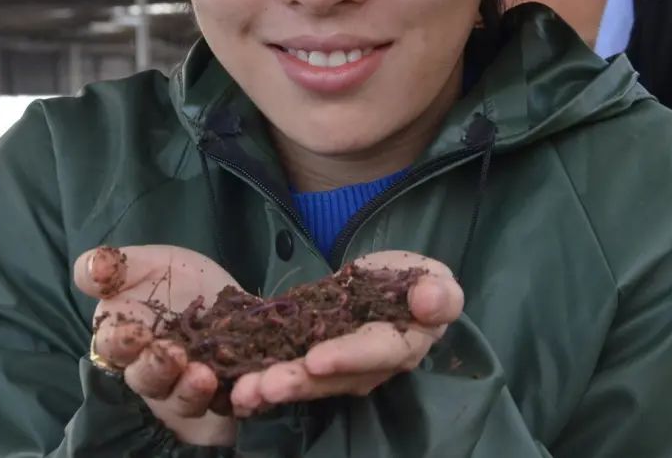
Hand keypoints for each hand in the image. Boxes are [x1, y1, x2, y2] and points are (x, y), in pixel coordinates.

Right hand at [73, 245, 237, 446]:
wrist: (220, 292)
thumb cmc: (171, 279)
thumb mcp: (143, 264)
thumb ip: (111, 267)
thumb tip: (93, 267)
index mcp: (126, 341)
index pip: (113, 348)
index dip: (121, 343)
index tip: (134, 332)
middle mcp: (153, 372)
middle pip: (148, 381)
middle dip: (158, 370)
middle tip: (173, 355)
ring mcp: (187, 387)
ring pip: (185, 400)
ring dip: (192, 392)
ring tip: (205, 376)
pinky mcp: (224, 395)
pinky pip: (230, 403)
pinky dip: (239, 399)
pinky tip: (249, 388)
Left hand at [229, 251, 463, 416]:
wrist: (392, 286)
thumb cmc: (416, 284)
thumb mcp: (435, 280)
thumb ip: (439, 293)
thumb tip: (431, 299)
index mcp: (401, 346)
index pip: (376, 353)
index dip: (347, 357)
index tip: (316, 359)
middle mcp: (367, 369)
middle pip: (332, 378)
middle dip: (296, 382)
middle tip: (262, 386)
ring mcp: (336, 370)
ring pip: (304, 382)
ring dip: (271, 387)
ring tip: (242, 392)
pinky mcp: (309, 362)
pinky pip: (285, 371)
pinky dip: (259, 380)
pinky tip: (232, 389)